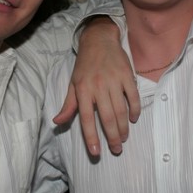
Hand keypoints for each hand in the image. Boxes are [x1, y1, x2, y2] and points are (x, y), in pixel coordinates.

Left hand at [53, 16, 140, 155]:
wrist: (98, 40)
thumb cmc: (84, 65)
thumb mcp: (73, 84)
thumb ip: (68, 105)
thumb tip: (57, 122)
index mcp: (82, 90)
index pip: (86, 118)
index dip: (91, 137)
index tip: (95, 152)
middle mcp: (98, 86)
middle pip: (107, 117)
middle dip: (112, 137)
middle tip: (116, 149)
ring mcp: (113, 80)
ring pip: (120, 110)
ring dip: (123, 127)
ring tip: (123, 138)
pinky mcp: (126, 75)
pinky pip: (133, 97)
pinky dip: (134, 110)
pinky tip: (133, 119)